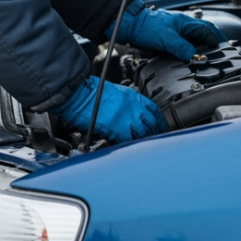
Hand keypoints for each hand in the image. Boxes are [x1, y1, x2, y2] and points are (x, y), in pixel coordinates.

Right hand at [51, 76, 167, 142]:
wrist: (79, 94)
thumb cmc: (91, 93)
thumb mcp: (115, 93)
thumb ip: (126, 105)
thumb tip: (130, 116)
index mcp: (133, 97)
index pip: (154, 110)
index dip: (159, 121)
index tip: (160, 127)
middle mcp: (134, 107)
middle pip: (152, 124)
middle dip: (155, 133)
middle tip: (155, 140)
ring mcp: (127, 118)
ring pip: (143, 134)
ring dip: (143, 140)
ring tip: (142, 147)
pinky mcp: (118, 129)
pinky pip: (129, 141)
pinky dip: (129, 145)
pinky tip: (128, 147)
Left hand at [107, 0, 226, 61]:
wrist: (130, 26)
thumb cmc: (146, 26)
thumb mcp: (166, 38)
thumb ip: (181, 47)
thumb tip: (195, 56)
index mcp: (187, 23)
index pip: (208, 32)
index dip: (217, 42)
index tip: (224, 52)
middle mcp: (184, 27)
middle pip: (205, 34)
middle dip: (215, 43)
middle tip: (223, 54)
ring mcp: (178, 33)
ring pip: (196, 40)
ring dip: (204, 48)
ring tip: (211, 58)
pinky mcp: (171, 40)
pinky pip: (186, 45)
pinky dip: (193, 51)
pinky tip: (193, 57)